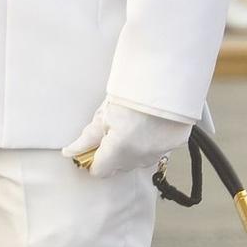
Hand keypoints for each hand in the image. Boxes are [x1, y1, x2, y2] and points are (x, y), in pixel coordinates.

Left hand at [62, 97, 192, 178]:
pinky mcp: (175, 144)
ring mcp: (160, 150)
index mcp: (119, 147)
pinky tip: (149, 126)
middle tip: (112, 131)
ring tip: (132, 126)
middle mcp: (141, 154)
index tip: (92, 152)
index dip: (93, 162)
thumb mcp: (104, 113)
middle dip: (113, 154)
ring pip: (140, 161)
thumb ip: (88, 138)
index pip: (100, 170)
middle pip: (120, 166)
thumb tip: (71, 152)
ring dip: (133, 150)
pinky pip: (158, 151)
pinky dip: (151, 143)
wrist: (163, 75)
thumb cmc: (131, 90)